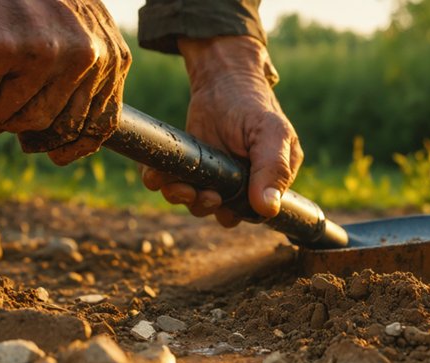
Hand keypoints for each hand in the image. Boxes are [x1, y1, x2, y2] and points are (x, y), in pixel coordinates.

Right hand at [0, 0, 130, 164]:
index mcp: (112, 57)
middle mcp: (85, 57)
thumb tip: (65, 145)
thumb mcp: (85, 27)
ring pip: (11, 118)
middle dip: (20, 124)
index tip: (52, 152)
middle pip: (49, 125)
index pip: (98, 125)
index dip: (70, 145)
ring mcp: (43, 53)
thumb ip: (89, 72)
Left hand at [140, 36, 302, 227]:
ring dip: (182, 197)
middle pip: (221, 212)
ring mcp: (212, 176)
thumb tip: (268, 208)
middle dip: (207, 206)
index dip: (238, 214)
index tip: (225, 203)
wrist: (222, 80)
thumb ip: (274, 169)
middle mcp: (240, 184)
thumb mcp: (271, 133)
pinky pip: (169, 182)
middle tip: (204, 194)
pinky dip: (159, 182)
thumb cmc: (253, 106)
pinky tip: (155, 175)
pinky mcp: (187, 165)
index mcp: (267, 181)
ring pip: (193, 202)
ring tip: (177, 186)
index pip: (254, 213)